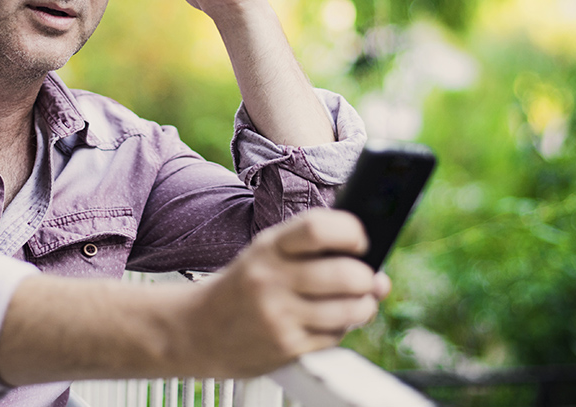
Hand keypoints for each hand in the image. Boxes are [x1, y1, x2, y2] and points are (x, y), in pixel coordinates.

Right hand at [175, 209, 391, 377]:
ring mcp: (278, 315)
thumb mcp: (268, 256)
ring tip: (355, 303)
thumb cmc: (244, 287)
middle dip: (367, 278)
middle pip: (346, 274)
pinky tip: (326, 323)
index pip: (318, 228)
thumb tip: (378, 274)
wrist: (197, 330)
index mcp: (269, 247)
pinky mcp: (285, 347)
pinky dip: (339, 330)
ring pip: (349, 310)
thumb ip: (317, 254)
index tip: (360, 241)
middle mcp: (271, 279)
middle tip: (366, 280)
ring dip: (363, 307)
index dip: (351, 232)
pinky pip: (334, 337)